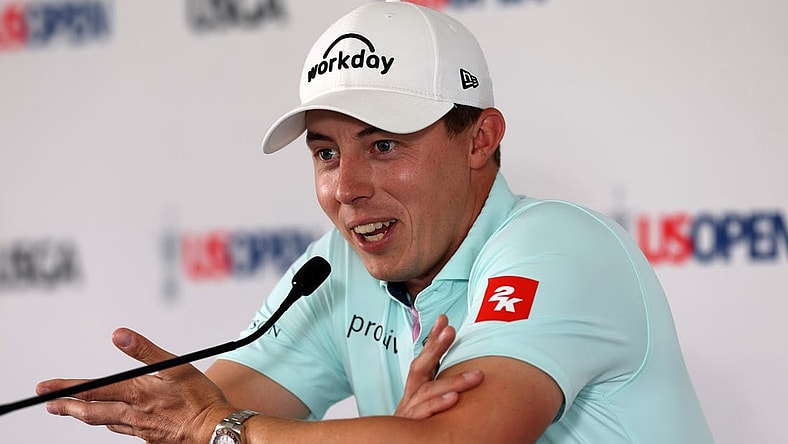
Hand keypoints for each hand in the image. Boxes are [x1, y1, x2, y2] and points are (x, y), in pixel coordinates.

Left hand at [36, 328, 231, 442]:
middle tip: (50, 404)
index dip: (66, 388)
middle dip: (68, 407)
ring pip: (105, 423)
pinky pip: (124, 431)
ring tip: (74, 412)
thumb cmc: (200, 399)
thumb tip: (119, 335)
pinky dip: (112, 424)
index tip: (46, 388)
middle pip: (91, 412)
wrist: (216, 430)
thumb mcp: (175, 367)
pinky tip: (113, 422)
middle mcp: (133, 414)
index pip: (93, 390)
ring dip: (86, 416)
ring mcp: (141, 429)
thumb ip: (145, 350)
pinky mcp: (151, 439)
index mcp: (137, 394)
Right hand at [394, 314, 482, 418]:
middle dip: (435, 347)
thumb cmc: (414, 423)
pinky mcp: (410, 425)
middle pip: (420, 365)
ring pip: (428, 390)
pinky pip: (424, 414)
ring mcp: (409, 410)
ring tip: (477, 375)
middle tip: (450, 329)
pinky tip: (454, 399)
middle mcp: (411, 395)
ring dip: (453, 380)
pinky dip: (438, 405)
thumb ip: (438, 385)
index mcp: (415, 387)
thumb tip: (465, 375)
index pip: (424, 358)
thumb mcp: (424, 400)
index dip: (433, 339)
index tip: (444, 319)